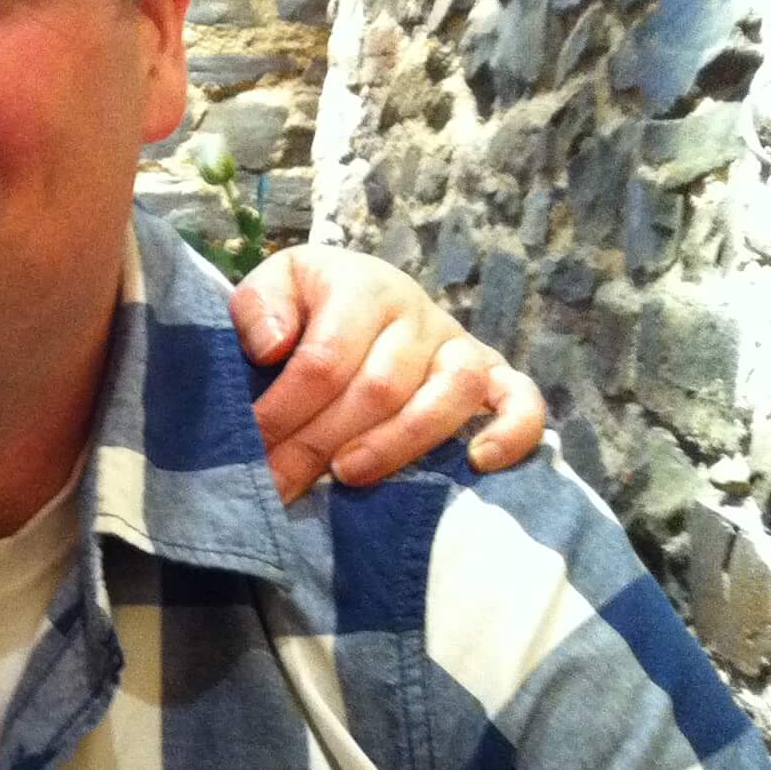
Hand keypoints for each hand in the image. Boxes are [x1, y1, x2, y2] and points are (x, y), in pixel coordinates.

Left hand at [231, 245, 544, 501]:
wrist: (357, 294)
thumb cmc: (308, 304)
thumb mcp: (273, 286)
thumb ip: (259, 306)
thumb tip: (270, 346)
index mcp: (363, 287)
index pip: (326, 358)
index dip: (286, 408)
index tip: (249, 446)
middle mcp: (419, 315)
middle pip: (380, 386)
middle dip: (321, 443)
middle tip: (277, 483)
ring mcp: (461, 346)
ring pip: (450, 394)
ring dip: (398, 443)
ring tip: (348, 477)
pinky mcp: (493, 375)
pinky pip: (520, 401)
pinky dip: (511, 432)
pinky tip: (478, 464)